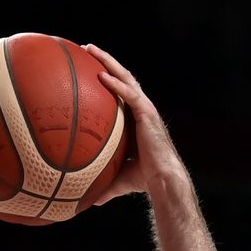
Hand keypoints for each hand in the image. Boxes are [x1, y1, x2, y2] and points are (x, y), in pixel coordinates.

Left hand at [81, 44, 188, 206]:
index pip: (120, 92)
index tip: (87, 68)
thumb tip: (87, 201)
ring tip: (90, 50)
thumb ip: (103, 184)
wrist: (164, 180)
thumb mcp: (119, 178)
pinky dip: (116, 84)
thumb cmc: (145, 179)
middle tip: (86, 49)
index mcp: (135, 119)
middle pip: (122, 77)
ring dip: (108, 62)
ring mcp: (145, 109)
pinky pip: (130, 94)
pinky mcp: (147, 114)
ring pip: (126, 78)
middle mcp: (141, 109)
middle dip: (105, 61)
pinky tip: (101, 76)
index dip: (106, 78)